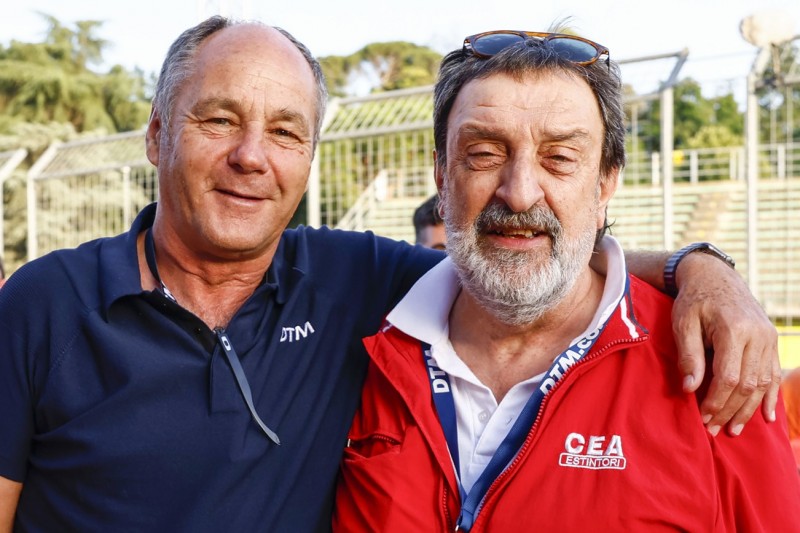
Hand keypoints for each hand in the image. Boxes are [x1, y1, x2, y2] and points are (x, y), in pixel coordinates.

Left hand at [672, 252, 779, 435]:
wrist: (715, 275)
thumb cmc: (694, 300)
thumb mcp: (683, 323)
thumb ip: (689, 355)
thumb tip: (690, 389)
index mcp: (735, 329)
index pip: (729, 377)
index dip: (716, 401)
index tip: (702, 417)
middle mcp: (758, 335)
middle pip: (748, 384)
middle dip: (730, 410)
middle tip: (713, 430)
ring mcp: (769, 338)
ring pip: (764, 382)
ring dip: (749, 409)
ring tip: (732, 429)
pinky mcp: (772, 340)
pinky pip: (774, 374)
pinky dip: (770, 397)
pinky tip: (767, 417)